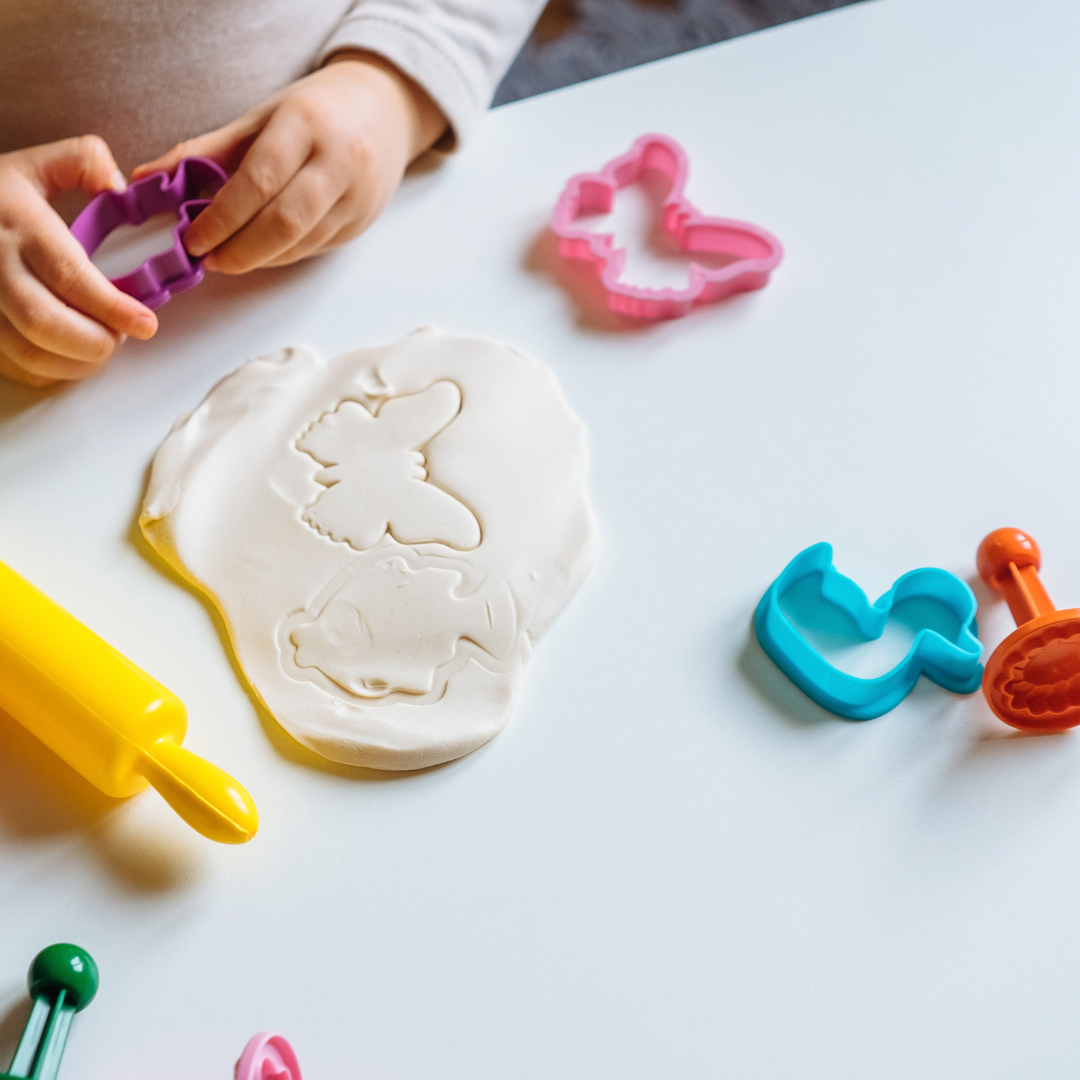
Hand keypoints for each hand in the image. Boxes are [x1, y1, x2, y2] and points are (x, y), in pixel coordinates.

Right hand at [0, 137, 158, 386]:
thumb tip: (119, 187)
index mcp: (18, 225)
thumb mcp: (34, 164)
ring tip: (101, 344)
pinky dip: (50, 371)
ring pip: (28, 352)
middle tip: (122, 336)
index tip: (146, 323)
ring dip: (76, 362)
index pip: (69, 276)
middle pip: (45, 324)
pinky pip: (13, 365)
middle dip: (95, 342)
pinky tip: (71, 356)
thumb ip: (83, 162)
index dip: (112, 308)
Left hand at [133, 54, 446, 274]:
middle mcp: (338, 163)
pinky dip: (280, 256)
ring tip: (226, 258)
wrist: (382, 112)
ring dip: (258, 258)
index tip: (193, 239)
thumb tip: (147, 178)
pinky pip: (314, 249)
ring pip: (301, 243)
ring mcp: (356, 197)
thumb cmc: (314, 113)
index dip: (222, 218)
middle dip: (240, 250)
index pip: (259, 181)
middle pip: (285, 222)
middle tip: (208, 260)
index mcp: (305, 126)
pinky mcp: (361, 223)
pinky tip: (258, 252)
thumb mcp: (259, 119)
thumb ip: (205, 151)